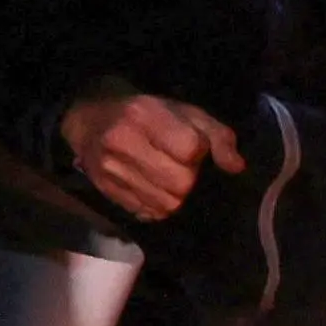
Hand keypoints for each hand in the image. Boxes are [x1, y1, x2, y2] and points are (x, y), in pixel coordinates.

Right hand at [60, 87, 242, 221]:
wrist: (89, 120)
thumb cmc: (145, 113)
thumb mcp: (185, 112)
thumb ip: (216, 135)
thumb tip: (236, 166)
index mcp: (145, 115)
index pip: (189, 149)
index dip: (199, 152)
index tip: (194, 148)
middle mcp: (123, 142)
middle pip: (180, 183)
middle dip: (189, 178)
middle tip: (181, 166)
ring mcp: (111, 170)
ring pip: (166, 203)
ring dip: (176, 195)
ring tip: (167, 177)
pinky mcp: (106, 191)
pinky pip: (148, 213)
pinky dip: (159, 205)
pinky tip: (154, 188)